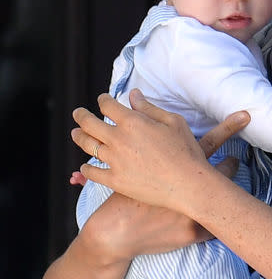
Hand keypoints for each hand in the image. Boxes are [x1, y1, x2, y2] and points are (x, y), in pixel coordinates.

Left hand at [71, 89, 250, 211]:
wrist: (189, 184)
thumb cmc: (186, 150)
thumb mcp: (173, 121)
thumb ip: (149, 108)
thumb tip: (133, 95)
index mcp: (132, 122)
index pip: (108, 105)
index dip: (103, 100)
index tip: (102, 99)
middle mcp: (118, 140)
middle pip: (89, 123)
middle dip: (81, 115)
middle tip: (78, 113)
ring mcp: (115, 161)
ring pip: (88, 146)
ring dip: (79, 137)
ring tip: (76, 133)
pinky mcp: (115, 181)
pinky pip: (93, 173)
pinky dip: (86, 168)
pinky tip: (85, 166)